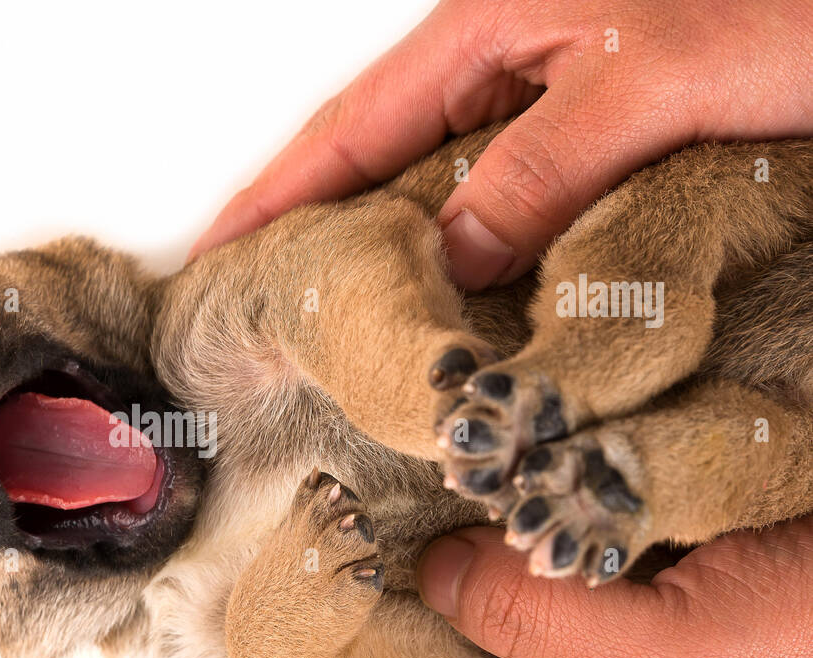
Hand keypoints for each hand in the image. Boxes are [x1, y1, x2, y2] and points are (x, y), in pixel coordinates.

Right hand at [190, 0, 812, 288]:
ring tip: (339, 316)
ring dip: (393, 247)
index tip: (213, 250)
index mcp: (495, 23)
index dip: (275, 192)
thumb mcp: (653, 85)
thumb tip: (450, 256)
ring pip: (443, 182)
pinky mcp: (599, 130)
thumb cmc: (794, 3)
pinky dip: (474, 251)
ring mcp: (552, 92)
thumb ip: (540, 169)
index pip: (353, 126)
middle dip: (313, 224)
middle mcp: (511, 56)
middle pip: (378, 154)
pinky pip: (508, 198)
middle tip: (262, 303)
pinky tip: (462, 297)